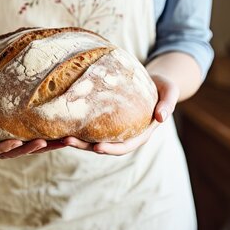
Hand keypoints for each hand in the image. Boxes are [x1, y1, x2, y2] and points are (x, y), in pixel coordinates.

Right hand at [0, 76, 65, 158]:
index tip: (15, 142)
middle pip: (6, 151)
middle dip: (26, 149)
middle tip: (45, 142)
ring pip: (20, 147)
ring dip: (41, 146)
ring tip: (62, 140)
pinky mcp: (5, 130)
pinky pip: (25, 136)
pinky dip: (42, 137)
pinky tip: (59, 132)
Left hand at [63, 73, 178, 155]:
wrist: (155, 80)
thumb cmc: (164, 86)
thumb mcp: (170, 92)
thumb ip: (168, 104)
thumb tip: (161, 117)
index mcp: (141, 133)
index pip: (124, 146)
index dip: (110, 149)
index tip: (96, 148)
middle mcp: (125, 134)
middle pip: (103, 145)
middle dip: (85, 146)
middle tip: (67, 140)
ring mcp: (114, 128)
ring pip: (93, 138)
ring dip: (76, 139)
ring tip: (59, 135)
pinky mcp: (105, 119)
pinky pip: (90, 126)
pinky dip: (77, 127)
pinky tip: (62, 123)